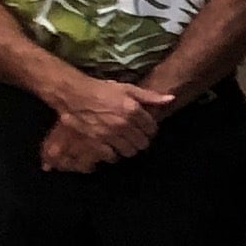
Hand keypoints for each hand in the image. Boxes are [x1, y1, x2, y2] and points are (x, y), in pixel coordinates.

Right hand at [48, 74, 167, 166]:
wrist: (73, 95)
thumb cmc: (102, 90)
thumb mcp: (127, 89)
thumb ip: (150, 96)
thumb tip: (171, 99)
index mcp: (133, 110)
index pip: (152, 129)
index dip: (150, 130)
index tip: (145, 129)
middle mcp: (123, 124)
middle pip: (142, 143)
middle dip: (141, 141)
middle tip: (135, 137)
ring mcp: (109, 135)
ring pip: (129, 152)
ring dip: (129, 149)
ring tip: (124, 142)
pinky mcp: (96, 143)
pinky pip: (111, 156)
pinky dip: (113, 154)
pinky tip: (111, 147)